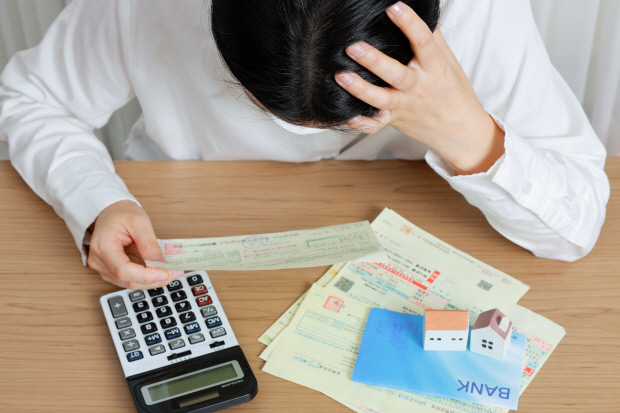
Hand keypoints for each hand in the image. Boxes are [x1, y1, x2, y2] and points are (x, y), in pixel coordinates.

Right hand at [87, 200, 183, 288]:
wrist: (111, 212)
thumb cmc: (121, 213)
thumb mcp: (139, 221)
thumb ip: (149, 244)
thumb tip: (160, 264)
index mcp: (102, 246)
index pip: (123, 270)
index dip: (146, 276)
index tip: (166, 273)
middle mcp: (99, 261)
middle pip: (128, 280)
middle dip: (155, 279)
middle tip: (176, 272)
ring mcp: (104, 268)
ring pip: (131, 283)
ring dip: (153, 280)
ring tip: (172, 271)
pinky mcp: (112, 271)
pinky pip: (131, 279)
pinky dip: (147, 278)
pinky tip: (160, 271)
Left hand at [335, 1, 504, 174]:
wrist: (461, 130)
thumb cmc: (453, 92)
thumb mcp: (448, 63)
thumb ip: (432, 39)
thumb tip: (418, 12)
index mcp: (434, 68)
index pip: (423, 42)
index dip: (409, 23)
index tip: (393, 7)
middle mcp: (418, 87)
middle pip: (395, 73)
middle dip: (373, 60)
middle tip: (353, 46)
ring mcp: (405, 105)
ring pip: (381, 99)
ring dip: (360, 89)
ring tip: (340, 75)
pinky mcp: (395, 120)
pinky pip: (374, 125)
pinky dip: (359, 122)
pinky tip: (344, 113)